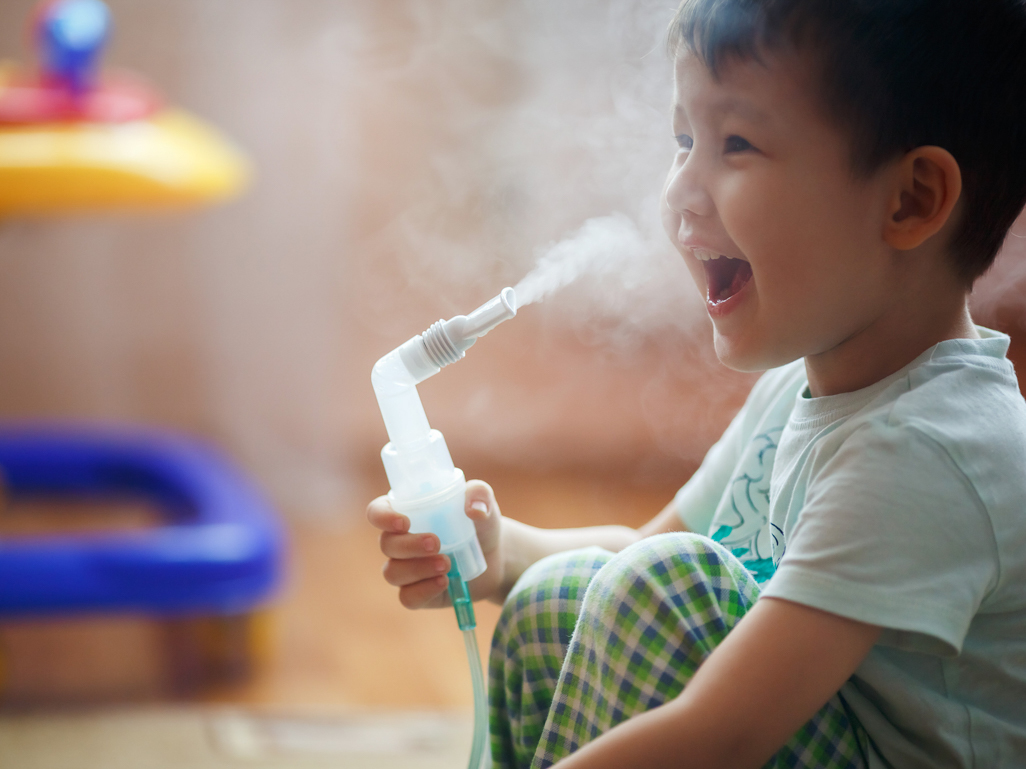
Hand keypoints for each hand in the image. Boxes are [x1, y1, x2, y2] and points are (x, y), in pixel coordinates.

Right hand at [366, 480, 505, 608]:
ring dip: (418, 569)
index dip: (383, 517)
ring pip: (392, 573)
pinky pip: (407, 598)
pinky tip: (444, 582)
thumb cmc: (479, 522)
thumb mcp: (483, 502)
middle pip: (386, 544)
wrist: (495, 556)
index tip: (404, 522)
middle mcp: (400, 541)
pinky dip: (424, 591)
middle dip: (409, 545)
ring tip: (447, 565)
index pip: (377, 512)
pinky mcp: (418, 592)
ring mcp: (406, 568)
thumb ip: (479, 494)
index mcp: (406, 512)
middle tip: (436, 543)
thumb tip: (474, 509)